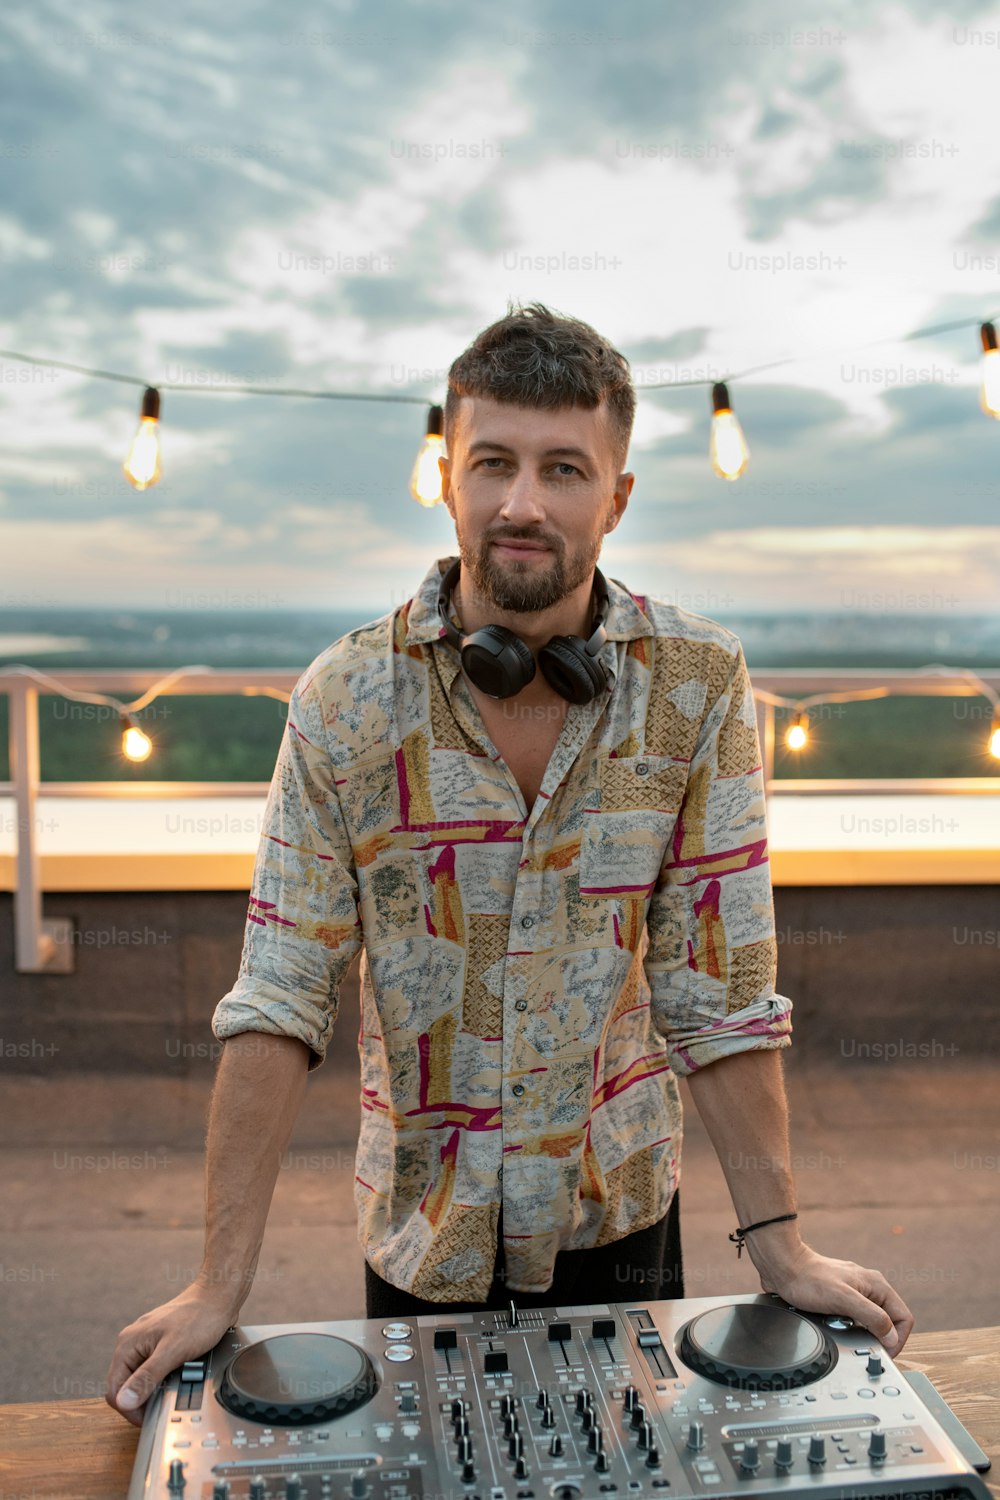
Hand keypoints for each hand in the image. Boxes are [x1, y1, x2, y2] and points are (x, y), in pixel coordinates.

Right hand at [106, 1281, 239, 1426]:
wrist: (217, 1297)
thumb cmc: (198, 1318)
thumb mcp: (173, 1351)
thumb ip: (147, 1376)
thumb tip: (124, 1401)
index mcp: (128, 1344)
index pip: (114, 1389)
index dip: (129, 1409)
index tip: (147, 1419)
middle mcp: (132, 1342)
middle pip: (124, 1385)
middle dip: (139, 1400)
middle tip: (160, 1407)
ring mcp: (145, 1342)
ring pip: (138, 1377)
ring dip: (150, 1389)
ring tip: (168, 1392)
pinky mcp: (158, 1343)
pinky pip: (150, 1368)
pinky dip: (159, 1378)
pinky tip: (173, 1379)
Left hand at [755, 1243, 913, 1353]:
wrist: (783, 1268)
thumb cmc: (809, 1279)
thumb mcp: (844, 1300)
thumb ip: (872, 1316)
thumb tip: (891, 1336)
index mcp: (877, 1285)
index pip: (903, 1318)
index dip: (897, 1339)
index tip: (883, 1351)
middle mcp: (869, 1289)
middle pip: (889, 1322)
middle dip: (880, 1337)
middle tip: (865, 1347)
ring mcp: (856, 1294)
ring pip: (872, 1322)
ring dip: (864, 1333)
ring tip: (849, 1335)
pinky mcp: (842, 1300)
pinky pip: (856, 1320)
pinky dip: (851, 1329)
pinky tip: (838, 1329)